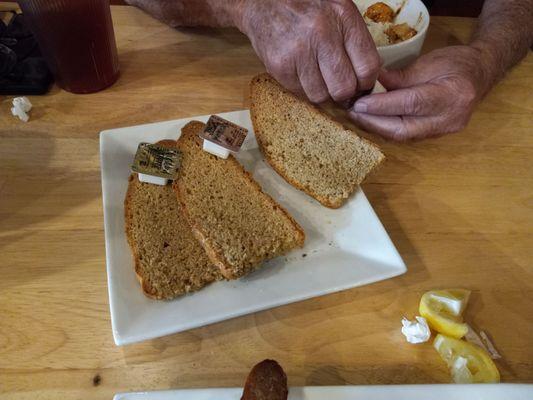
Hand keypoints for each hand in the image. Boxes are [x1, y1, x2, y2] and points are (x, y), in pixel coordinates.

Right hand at [236, 0, 379, 103]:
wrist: (263, 3)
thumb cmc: (305, 6)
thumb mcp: (338, 9)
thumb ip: (355, 39)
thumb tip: (369, 75)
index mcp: (343, 17)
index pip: (368, 67)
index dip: (366, 83)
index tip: (361, 85)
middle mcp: (322, 34)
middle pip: (344, 88)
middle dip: (344, 93)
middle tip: (340, 89)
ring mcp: (299, 52)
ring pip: (321, 96)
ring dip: (322, 93)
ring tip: (319, 79)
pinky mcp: (280, 66)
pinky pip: (300, 93)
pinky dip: (303, 89)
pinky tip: (302, 73)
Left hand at [349, 46, 493, 140]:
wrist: (481, 74)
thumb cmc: (456, 63)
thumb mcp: (428, 62)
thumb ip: (399, 77)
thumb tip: (370, 84)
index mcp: (452, 95)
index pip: (411, 104)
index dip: (382, 106)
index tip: (359, 103)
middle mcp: (449, 119)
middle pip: (403, 129)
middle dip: (374, 122)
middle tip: (352, 113)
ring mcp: (444, 131)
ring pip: (402, 136)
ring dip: (377, 127)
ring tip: (358, 117)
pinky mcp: (436, 136)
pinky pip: (406, 136)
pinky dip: (387, 128)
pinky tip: (372, 121)